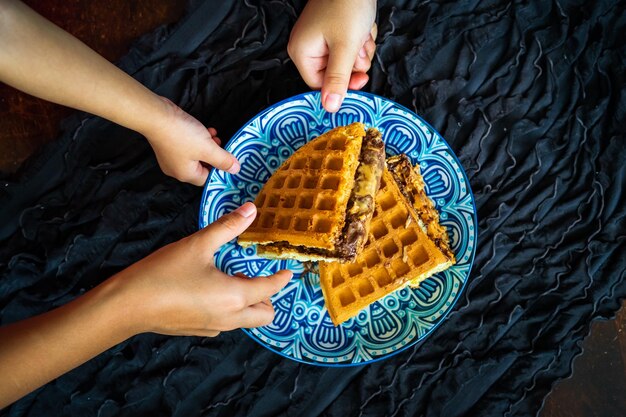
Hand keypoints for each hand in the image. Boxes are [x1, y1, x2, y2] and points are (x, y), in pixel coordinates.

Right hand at [116, 202, 291, 335]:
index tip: (288, 269)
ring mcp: (214, 328)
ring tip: (232, 278)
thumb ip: (227, 227)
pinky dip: (230, 310)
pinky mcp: (198, 331)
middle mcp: (229, 318)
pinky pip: (227, 323)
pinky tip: (212, 291)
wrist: (127, 305)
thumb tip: (251, 210)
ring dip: (248, 303)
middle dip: (268, 296)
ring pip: (245, 320)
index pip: (270, 289)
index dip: (282, 277)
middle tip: (253, 273)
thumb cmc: (163, 274)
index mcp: (234, 297)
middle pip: (265, 314)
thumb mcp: (198, 244)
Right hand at [141, 97, 239, 185]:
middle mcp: (176, 169)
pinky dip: (198, 139)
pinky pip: (188, 146)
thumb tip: (236, 170)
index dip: (221, 169)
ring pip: (196, 154)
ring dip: (208, 145)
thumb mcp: (208, 148)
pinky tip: (205, 130)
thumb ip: (223, 160)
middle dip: (215, 155)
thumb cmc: (182, 134)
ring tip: (214, 135)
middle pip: (203, 166)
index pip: (208, 179)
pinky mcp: (169, 144)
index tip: (230, 160)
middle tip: (222, 144)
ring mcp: (171, 157)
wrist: (156, 115)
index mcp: (186, 175)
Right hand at [288, 0, 376, 111]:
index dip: (342, 84)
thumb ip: (338, 79)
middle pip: (335, 74)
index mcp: (301, 52)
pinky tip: (362, 27)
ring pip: (346, 62)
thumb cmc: (347, 5)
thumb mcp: (345, 47)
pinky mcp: (333, 32)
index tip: (361, 77)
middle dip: (354, 62)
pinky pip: (349, 48)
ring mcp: (320, 39)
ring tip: (361, 32)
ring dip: (360, 50)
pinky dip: (360, 40)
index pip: (319, 86)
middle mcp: (307, 47)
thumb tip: (329, 107)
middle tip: (360, 46)